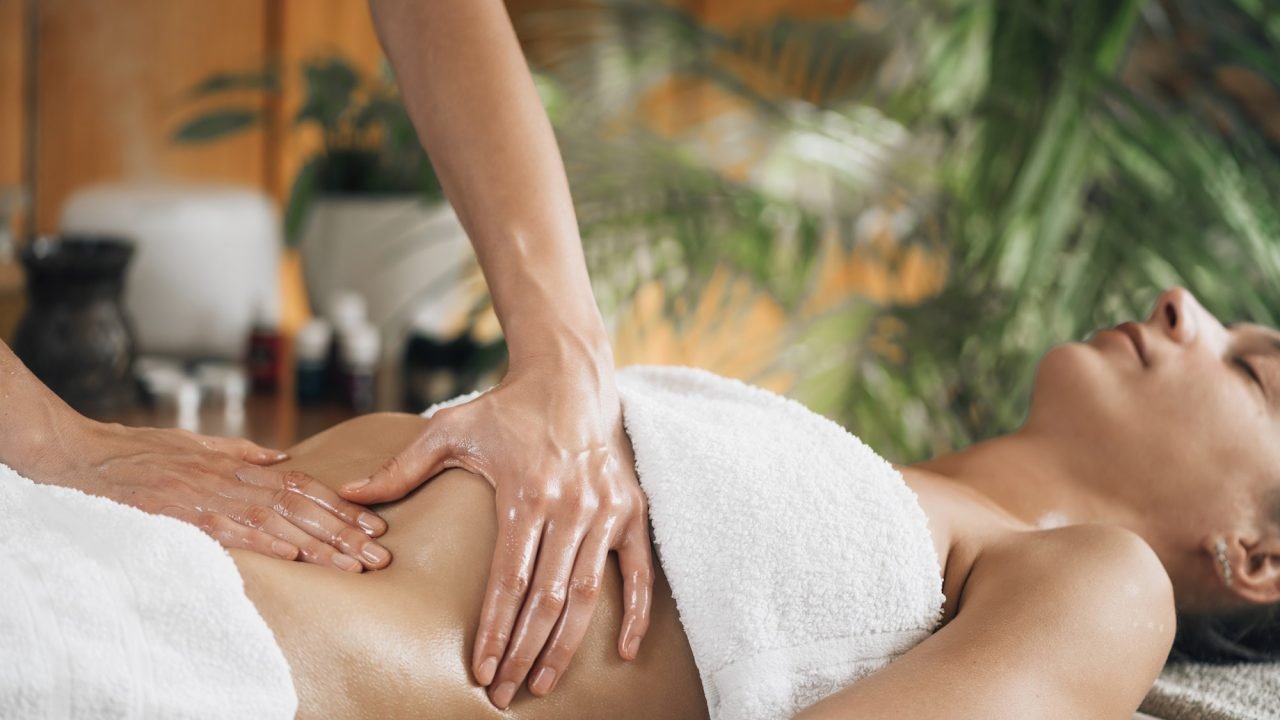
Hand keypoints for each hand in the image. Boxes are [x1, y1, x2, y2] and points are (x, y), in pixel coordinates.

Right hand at [43, 420, 390, 570]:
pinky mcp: (183, 515)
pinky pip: (231, 531)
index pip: (302, 486)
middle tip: (377, 554)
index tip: (372, 526)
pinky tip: (294, 555)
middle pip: (299, 508)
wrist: (86, 456)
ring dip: (317, 544)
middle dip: (342, 533)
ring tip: (351, 564)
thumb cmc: (141, 451)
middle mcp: (231, 479)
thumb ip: (243, 452)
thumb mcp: (198, 444)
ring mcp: (208, 497)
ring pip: (276, 521)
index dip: (340, 507)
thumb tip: (283, 458)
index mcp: (238, 465)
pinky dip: (264, 541)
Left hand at [338, 360, 653, 707]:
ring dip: (567, 644)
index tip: (479, 669)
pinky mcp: (629, 510)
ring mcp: (603, 510)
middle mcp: (568, 506)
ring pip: (588, 593)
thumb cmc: (505, 408)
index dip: (493, 628)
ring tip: (542, 682)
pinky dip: (637, 612)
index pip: (508, 579)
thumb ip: (401, 467)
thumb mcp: (449, 429)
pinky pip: (639, 570)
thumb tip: (349, 493)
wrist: (569, 379)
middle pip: (545, 597)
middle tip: (504, 693)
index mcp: (524, 492)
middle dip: (522, 651)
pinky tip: (625, 652)